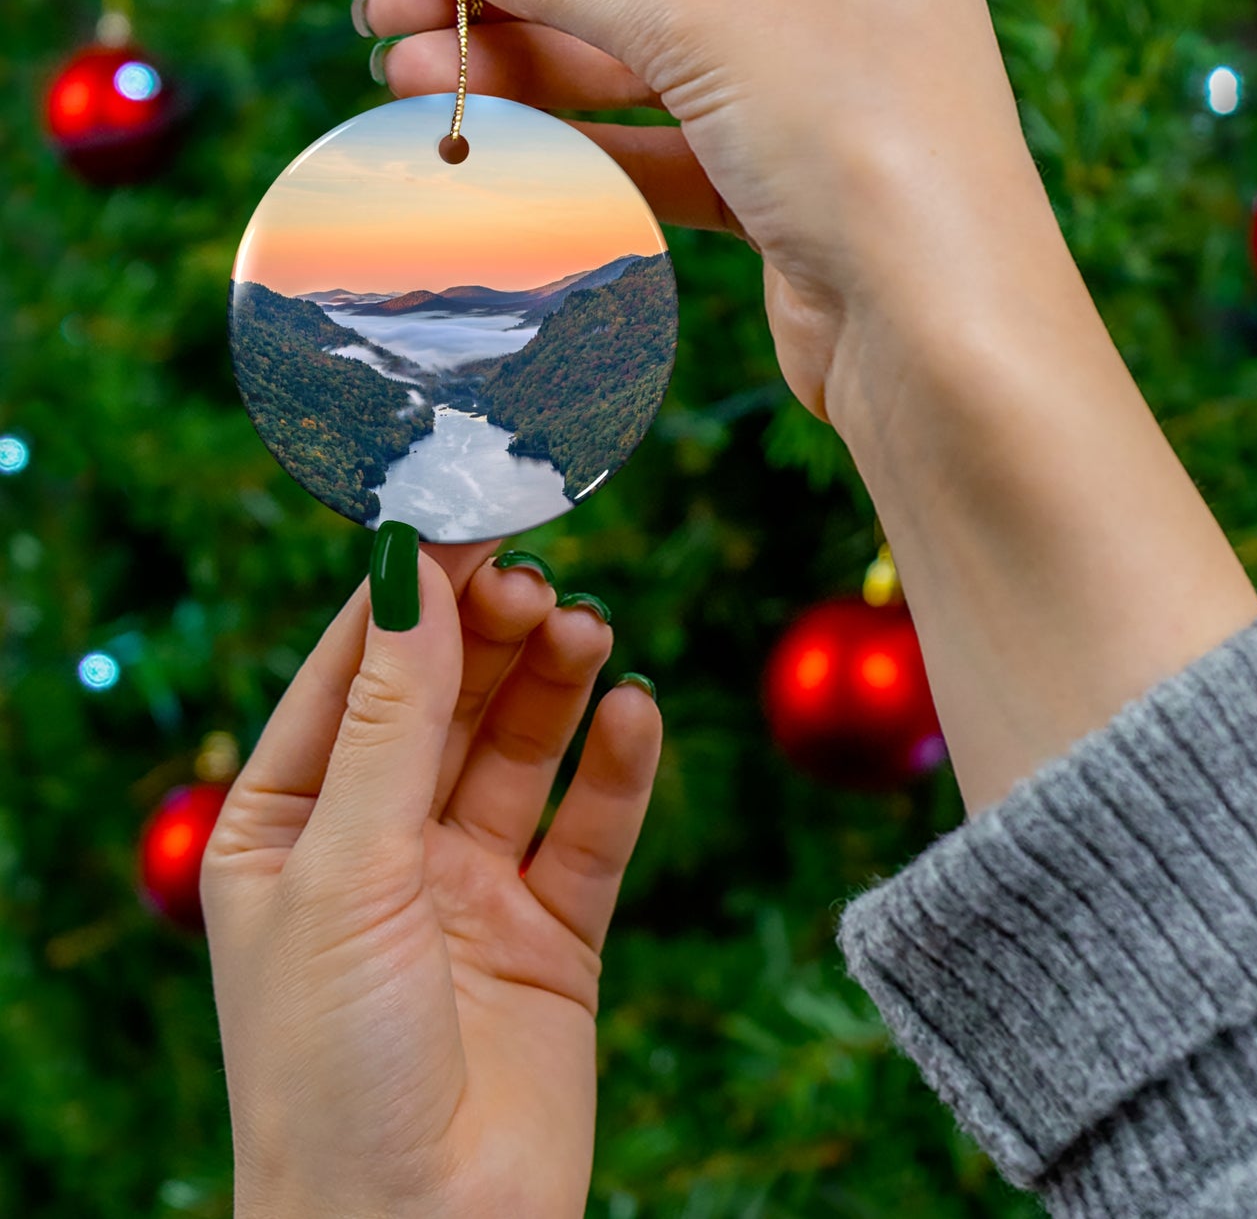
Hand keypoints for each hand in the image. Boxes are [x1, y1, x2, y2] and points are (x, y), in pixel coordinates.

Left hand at [201, 537, 661, 1218]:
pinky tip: (635, 715)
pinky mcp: (552, 933)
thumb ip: (391, 719)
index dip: (410, 595)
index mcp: (289, 826)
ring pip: (521, 751)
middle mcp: (380, 846)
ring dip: (555, 685)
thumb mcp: (346, 869)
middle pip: (446, 700)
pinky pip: (591, 829)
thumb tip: (410, 572)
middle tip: (539, 584)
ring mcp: (469, 887)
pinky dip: (617, 768)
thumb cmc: (332, 1068)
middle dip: (490, 636)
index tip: (470, 520)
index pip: (353, 674)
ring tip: (588, 631)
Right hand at [360, 0, 1058, 436]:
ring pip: (640, 64)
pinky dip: (580, 146)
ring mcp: (809, 89)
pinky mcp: (783, 183)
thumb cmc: (861, 143)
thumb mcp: (706, 25)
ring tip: (406, 80)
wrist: (938, 336)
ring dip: (525, 73)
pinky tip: (490, 144)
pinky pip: (662, 145)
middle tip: (385, 15)